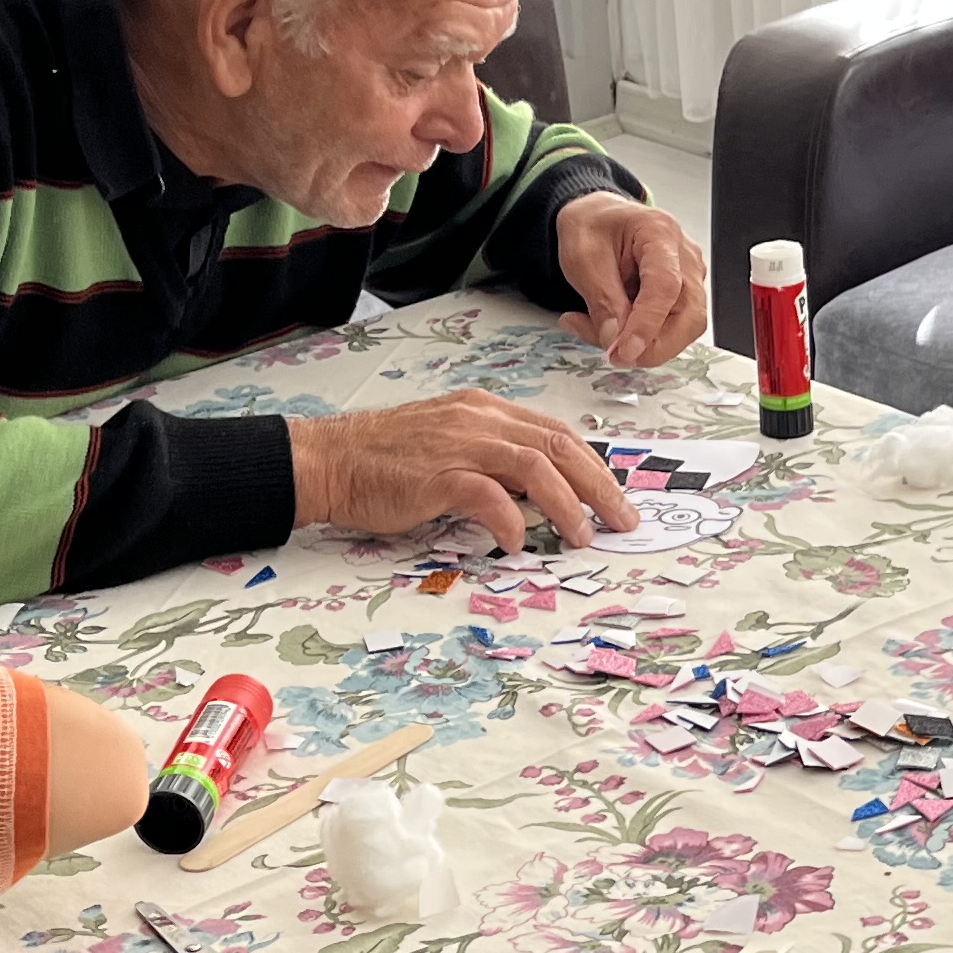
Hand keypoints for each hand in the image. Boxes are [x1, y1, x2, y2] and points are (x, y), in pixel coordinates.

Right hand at [291, 392, 638, 555]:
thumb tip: (540, 492)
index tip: (614, 494)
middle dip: (599, 485)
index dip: (593, 464)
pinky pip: (487, 495)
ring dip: (567, 504)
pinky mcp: (436, 476)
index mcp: (485, 410)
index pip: (556, 432)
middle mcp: (478, 419)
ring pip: (534, 467)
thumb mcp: (450, 444)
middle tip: (622, 519)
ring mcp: (457, 444)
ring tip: (582, 536)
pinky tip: (518, 542)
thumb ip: (493, 459)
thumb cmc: (386, 460)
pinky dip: (511, 520)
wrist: (330, 460)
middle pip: (558, 445)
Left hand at [550, 192, 710, 366]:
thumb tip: (616, 340)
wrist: (598, 220)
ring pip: (682, 331)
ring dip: (642, 346)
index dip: (647, 324)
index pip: (665, 286)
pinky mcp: (682, 298)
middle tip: (613, 354)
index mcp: (660, 234)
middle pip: (689, 316)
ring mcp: (689, 279)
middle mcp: (685, 258)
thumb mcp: (582, 257)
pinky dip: (640, 340)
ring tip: (598, 331)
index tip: (624, 351)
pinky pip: (670, 331)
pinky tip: (610, 328)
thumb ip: (602, 299)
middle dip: (652, 347)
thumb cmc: (592, 228)